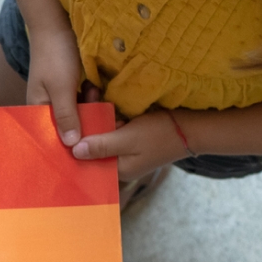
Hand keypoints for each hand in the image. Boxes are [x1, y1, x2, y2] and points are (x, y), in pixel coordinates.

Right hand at [24, 24, 89, 147]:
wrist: (56, 24)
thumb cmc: (54, 56)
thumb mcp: (62, 89)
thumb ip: (67, 116)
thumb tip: (71, 145)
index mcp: (37, 110)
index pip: (52, 137)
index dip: (70, 143)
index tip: (90, 146)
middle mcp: (47, 107)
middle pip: (67, 127)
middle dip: (85, 122)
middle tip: (100, 114)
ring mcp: (59, 97)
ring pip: (78, 113)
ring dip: (90, 107)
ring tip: (94, 90)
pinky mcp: (70, 88)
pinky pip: (82, 101)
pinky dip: (90, 97)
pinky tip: (95, 87)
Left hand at [72, 109, 192, 181]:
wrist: (192, 126)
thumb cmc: (160, 134)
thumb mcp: (128, 139)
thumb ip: (101, 145)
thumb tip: (74, 152)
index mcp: (117, 169)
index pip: (88, 160)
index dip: (76, 142)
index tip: (68, 123)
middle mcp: (119, 162)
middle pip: (94, 145)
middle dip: (87, 123)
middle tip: (85, 97)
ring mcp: (126, 149)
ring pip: (102, 133)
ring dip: (97, 114)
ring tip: (92, 92)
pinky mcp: (131, 137)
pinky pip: (112, 127)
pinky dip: (108, 114)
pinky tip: (102, 98)